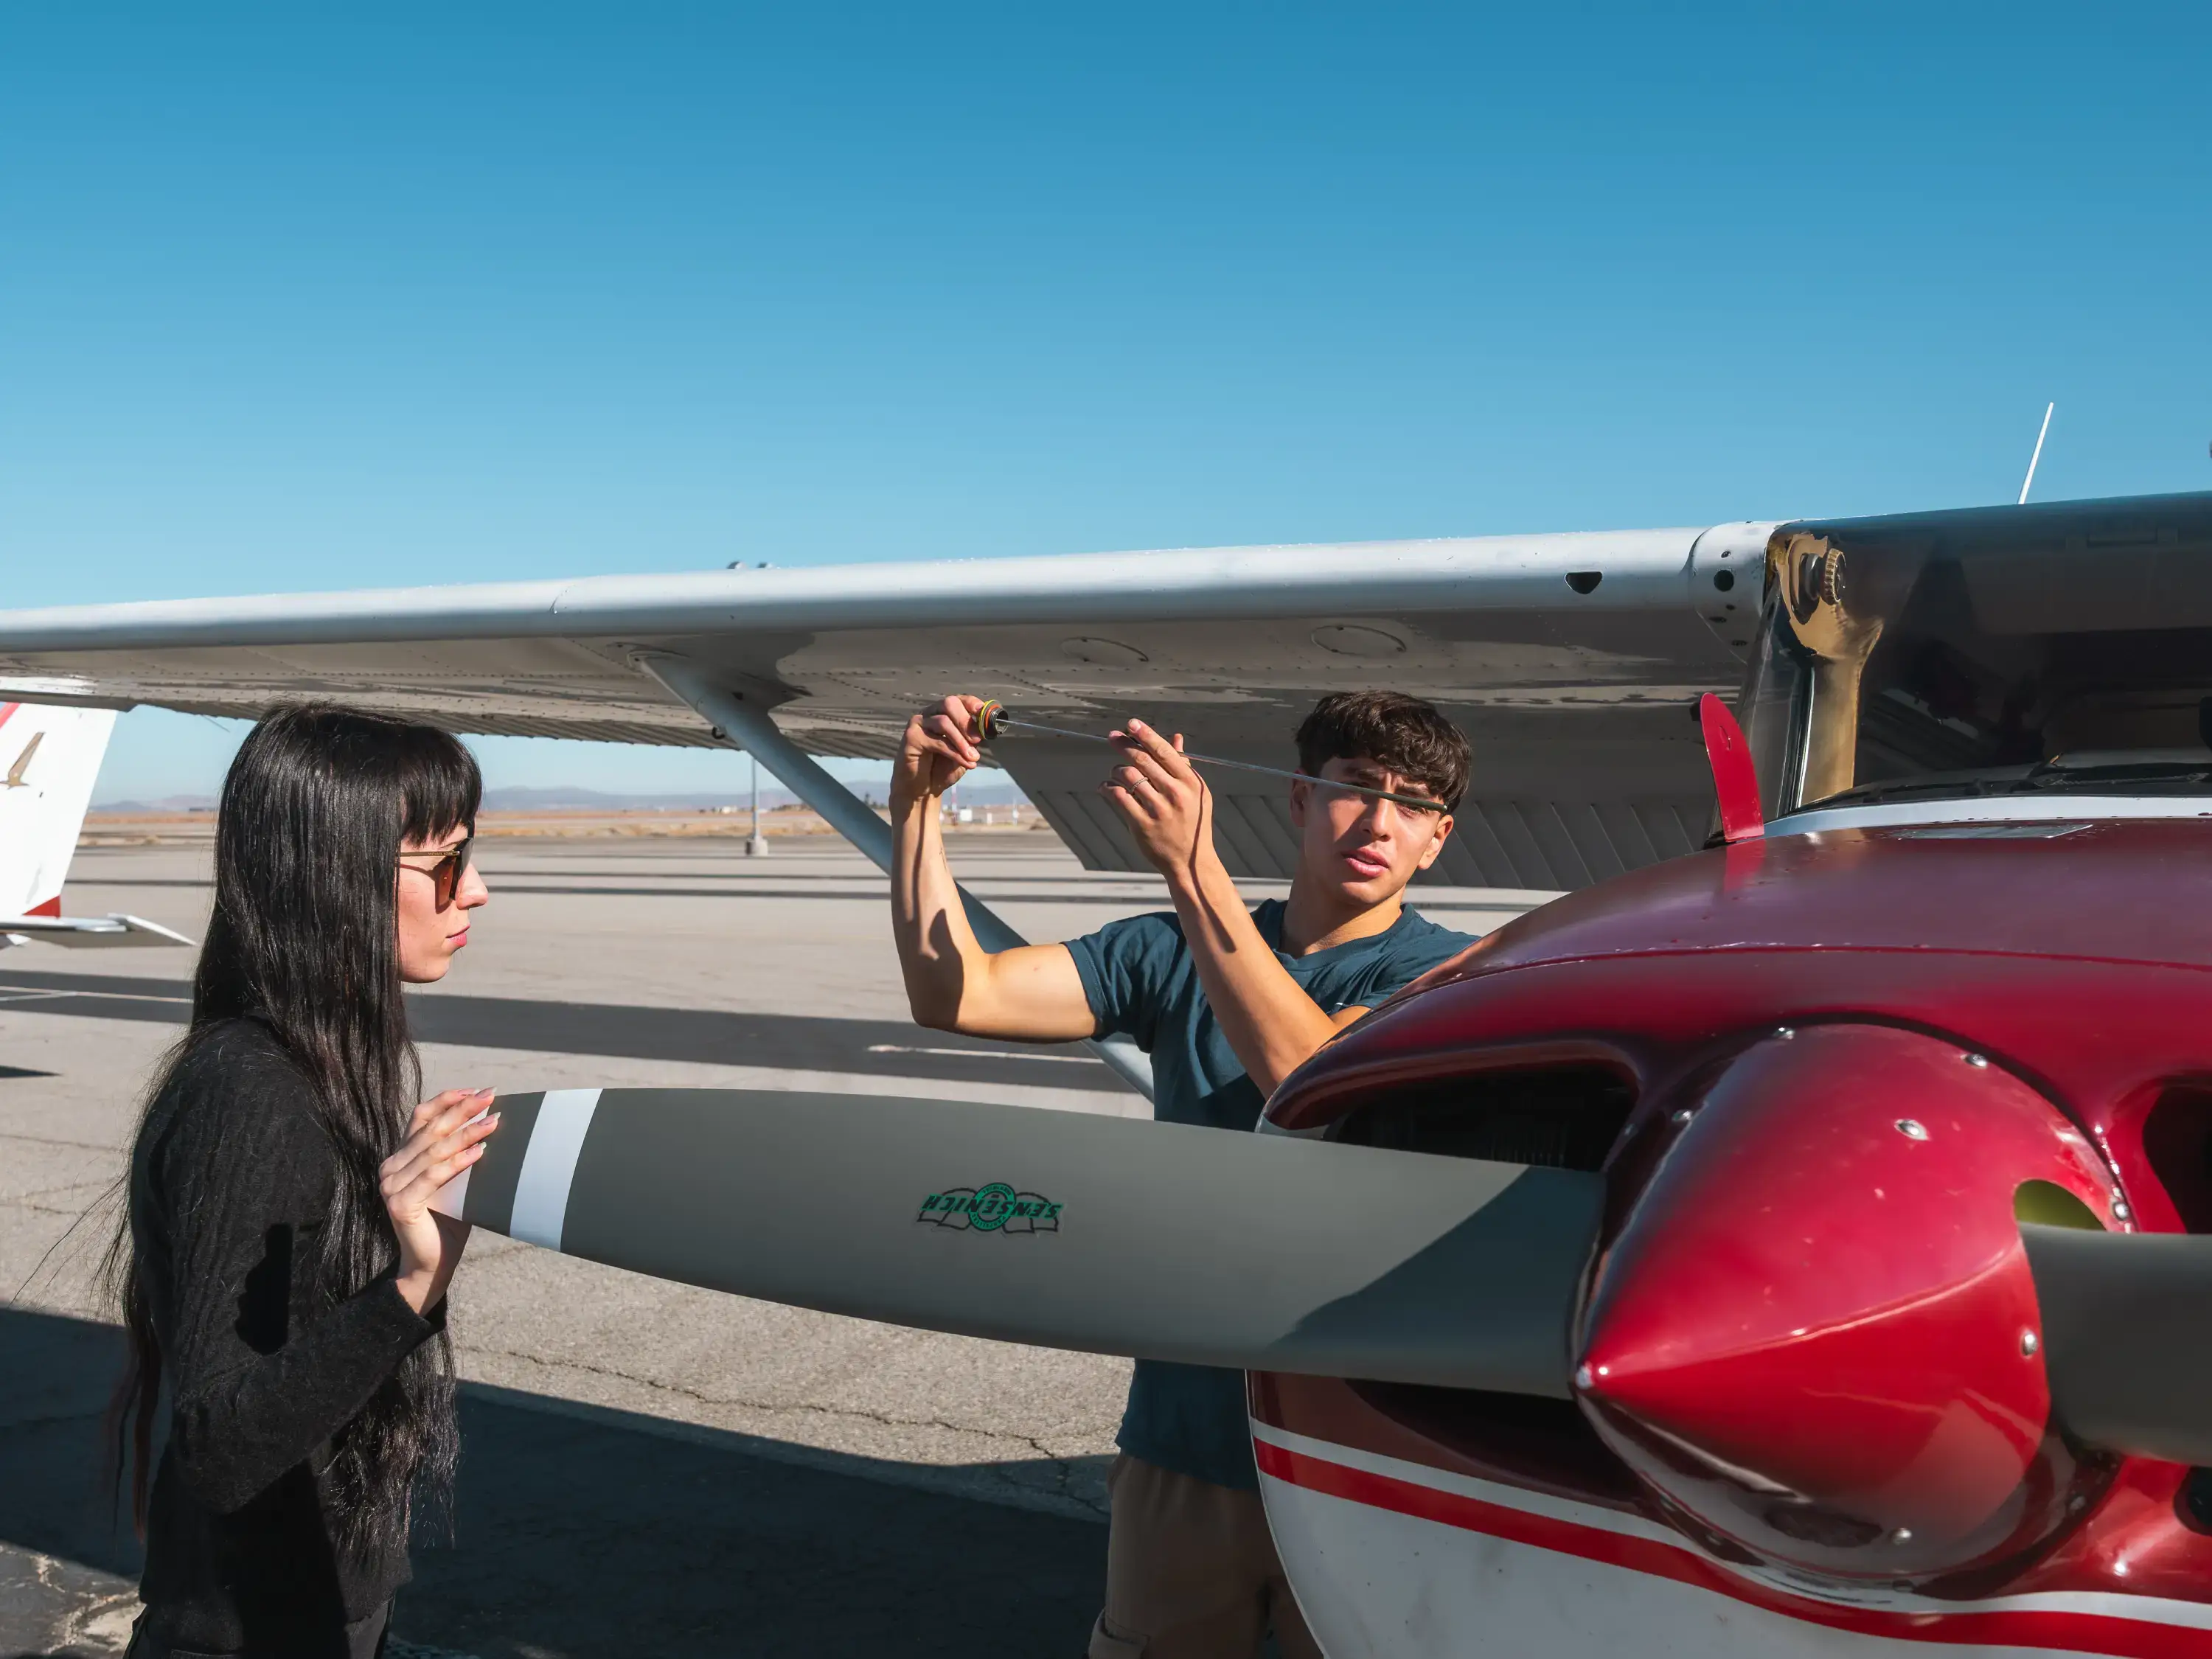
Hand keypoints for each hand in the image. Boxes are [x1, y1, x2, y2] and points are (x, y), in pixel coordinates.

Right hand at [380, 1088, 497, 1315]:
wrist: (431, 1264)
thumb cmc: (449, 1221)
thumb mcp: (455, 1181)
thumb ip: (459, 1155)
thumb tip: (493, 1123)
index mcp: (401, 1157)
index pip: (420, 1117)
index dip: (446, 1100)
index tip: (474, 1090)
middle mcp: (391, 1167)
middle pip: (430, 1129)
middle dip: (462, 1110)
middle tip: (491, 1096)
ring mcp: (391, 1185)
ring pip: (434, 1151)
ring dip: (466, 1133)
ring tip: (493, 1122)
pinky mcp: (400, 1204)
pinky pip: (434, 1176)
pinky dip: (458, 1162)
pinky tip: (480, 1152)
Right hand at [894, 695, 987, 803]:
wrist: (922, 790)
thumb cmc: (942, 769)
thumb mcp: (964, 752)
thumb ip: (973, 739)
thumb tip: (986, 729)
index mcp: (942, 713)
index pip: (957, 700)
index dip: (971, 703)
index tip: (982, 713)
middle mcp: (929, 715)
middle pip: (949, 704)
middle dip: (966, 720)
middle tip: (977, 739)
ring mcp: (918, 724)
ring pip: (943, 722)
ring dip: (962, 741)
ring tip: (973, 757)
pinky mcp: (911, 738)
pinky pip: (937, 741)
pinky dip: (954, 752)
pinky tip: (965, 762)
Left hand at [1101, 720, 1214, 881]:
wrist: (1191, 861)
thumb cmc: (1192, 822)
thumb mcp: (1196, 792)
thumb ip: (1183, 765)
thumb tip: (1176, 737)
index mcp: (1190, 782)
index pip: (1164, 751)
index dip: (1146, 735)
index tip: (1131, 724)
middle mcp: (1175, 794)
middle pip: (1143, 760)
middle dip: (1124, 745)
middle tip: (1112, 736)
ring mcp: (1158, 810)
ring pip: (1127, 776)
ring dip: (1116, 770)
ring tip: (1115, 773)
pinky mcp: (1142, 825)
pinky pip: (1118, 797)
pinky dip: (1107, 788)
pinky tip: (1105, 788)